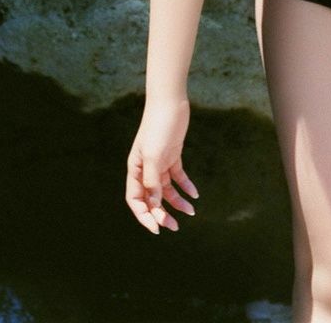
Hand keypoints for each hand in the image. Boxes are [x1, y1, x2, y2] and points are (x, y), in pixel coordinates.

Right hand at [125, 97, 198, 234]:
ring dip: (177, 202)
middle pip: (152, 198)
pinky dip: (186, 186)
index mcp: (135, 170)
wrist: (170, 102)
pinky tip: (195, 195)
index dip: (144, 216)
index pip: (136, 200)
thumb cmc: (158, 126)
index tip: (157, 228)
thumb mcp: (154, 155)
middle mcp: (146, 169)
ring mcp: (159, 162)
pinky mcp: (172, 155)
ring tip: (191, 212)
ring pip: (167, 190)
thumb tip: (154, 205)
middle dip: (162, 214)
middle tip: (175, 226)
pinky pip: (178, 177)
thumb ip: (152, 181)